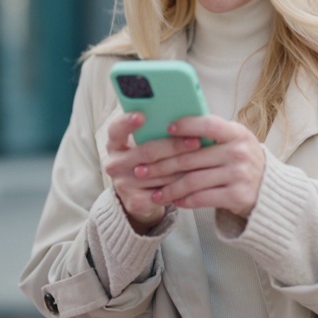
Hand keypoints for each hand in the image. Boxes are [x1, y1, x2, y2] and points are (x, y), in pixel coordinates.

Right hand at [103, 111, 201, 232]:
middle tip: (195, 141)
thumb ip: (157, 130)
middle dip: (174, 146)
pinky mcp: (134, 202)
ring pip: (159, 173)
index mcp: (115, 143)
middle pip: (146, 152)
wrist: (142, 193)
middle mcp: (114, 164)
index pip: (116, 129)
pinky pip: (162, 194)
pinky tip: (195, 180)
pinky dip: (180, 187)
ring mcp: (122, 185)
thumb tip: (185, 115)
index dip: (128, 122)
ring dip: (183, 167)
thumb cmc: (150, 159)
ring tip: (203, 159)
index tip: (142, 115)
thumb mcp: (147, 142)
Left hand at [135, 115, 265, 218]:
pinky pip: (202, 198)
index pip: (208, 124)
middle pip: (191, 157)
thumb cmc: (241, 161)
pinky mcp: (237, 196)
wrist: (269, 189)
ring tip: (155, 193)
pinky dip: (185, 201)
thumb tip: (171, 129)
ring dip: (169, 188)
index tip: (166, 129)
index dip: (186, 125)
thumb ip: (211, 134)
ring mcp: (239, 175)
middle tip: (141, 170)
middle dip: (161, 165)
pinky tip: (174, 201)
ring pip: (193, 181)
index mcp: (237, 133)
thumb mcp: (235, 141)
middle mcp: (239, 152)